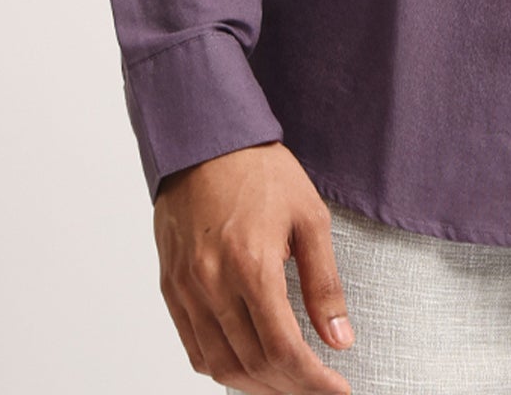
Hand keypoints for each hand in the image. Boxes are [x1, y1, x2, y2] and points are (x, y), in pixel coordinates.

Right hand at [153, 140, 355, 392]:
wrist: (204, 140)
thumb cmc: (261, 172)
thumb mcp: (309, 216)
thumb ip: (324, 284)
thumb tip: (340, 340)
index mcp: (252, 265)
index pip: (284, 350)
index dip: (313, 381)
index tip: (338, 392)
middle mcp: (213, 284)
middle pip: (253, 365)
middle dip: (291, 386)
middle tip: (319, 386)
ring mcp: (186, 289)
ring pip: (221, 366)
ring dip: (258, 384)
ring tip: (289, 381)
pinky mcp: (170, 288)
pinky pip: (194, 349)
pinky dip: (223, 368)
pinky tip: (250, 364)